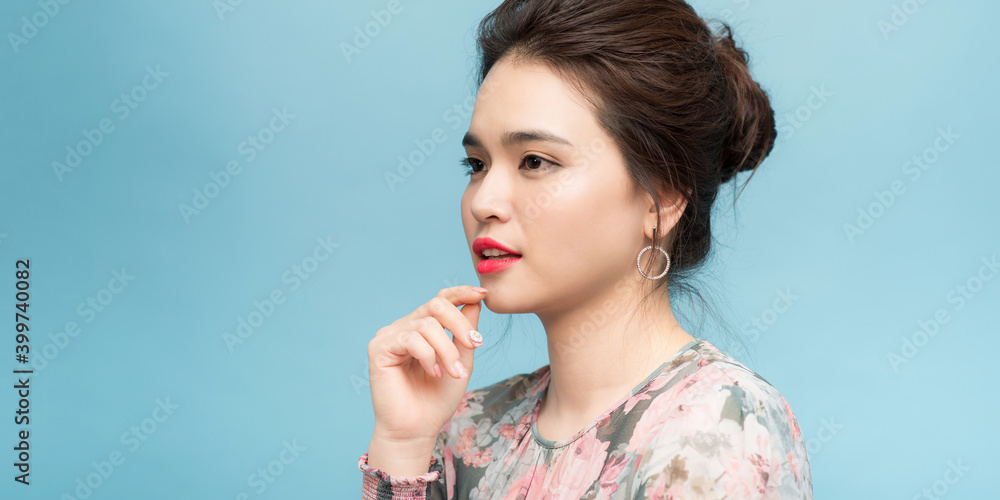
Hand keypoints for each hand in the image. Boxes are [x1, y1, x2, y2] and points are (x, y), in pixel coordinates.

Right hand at [367, 285, 485, 447]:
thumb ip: (466, 333)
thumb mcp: (461, 362)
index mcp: (422, 328)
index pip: (440, 300)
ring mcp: (390, 336)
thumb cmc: (437, 400)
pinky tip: (434, 373)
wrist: (417, 429)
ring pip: (427, 325)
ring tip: (454, 373)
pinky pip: (410, 339)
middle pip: (435, 305)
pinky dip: (429, 356)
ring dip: (447, 349)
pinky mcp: (379, 348)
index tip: (482, 294)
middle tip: (474, 344)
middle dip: (459, 323)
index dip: (460, 292)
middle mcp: (405, 327)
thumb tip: (476, 301)